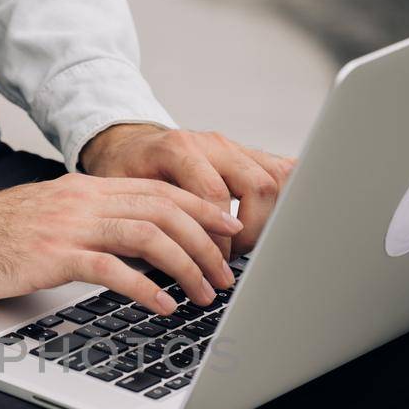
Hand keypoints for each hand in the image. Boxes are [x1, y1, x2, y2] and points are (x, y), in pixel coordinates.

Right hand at [0, 173, 242, 313]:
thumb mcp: (46, 220)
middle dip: (206, 241)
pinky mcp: (50, 255)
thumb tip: (129, 247)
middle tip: (227, 272)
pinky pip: (112, 268)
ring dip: (186, 266)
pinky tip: (162, 305)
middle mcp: (81, 199)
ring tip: (204, 293)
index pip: (158, 191)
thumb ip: (86, 224)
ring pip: (148, 235)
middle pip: (164, 209)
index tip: (228, 231)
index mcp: (82, 188)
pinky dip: (146, 288)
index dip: (200, 210)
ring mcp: (67, 225)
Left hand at [80, 124, 295, 256]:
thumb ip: (146, 218)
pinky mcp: (246, 154)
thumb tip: (168, 263)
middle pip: (257, 185)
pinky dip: (286, 196)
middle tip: (230, 259)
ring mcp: (233, 147)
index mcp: (178, 149)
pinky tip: (277, 221)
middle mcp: (211, 144)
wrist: (128, 144)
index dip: (217, 237)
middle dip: (251, 232)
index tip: (211, 265)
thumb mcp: (122, 193)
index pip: (215, 196)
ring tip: (246, 246)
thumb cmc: (124, 171)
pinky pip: (280, 170)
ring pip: (276, 178)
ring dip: (268, 219)